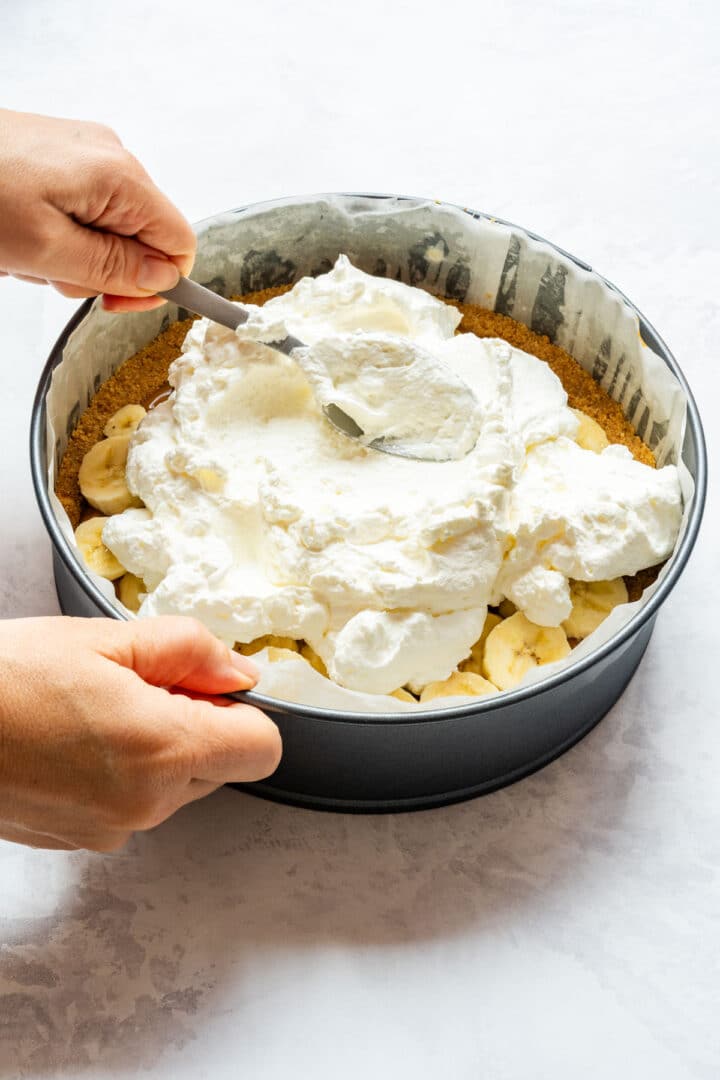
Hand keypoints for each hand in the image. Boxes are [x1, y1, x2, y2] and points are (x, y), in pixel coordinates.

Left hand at [0, 109, 195, 312]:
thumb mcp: (47, 251)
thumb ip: (114, 269)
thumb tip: (164, 279)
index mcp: (119, 177)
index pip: (178, 244)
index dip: (156, 284)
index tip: (113, 302)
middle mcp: (111, 156)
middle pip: (144, 237)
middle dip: (104, 269)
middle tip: (51, 273)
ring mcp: (84, 152)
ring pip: (110, 227)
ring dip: (75, 254)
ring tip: (26, 250)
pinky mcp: (59, 155)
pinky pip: (82, 208)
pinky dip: (57, 231)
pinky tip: (22, 232)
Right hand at [0, 616, 280, 850]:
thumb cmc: (0, 679)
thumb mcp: (102, 638)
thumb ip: (189, 651)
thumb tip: (240, 671)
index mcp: (161, 750)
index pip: (262, 749)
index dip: (244, 709)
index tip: (209, 684)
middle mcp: (144, 804)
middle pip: (220, 767)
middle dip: (196, 723)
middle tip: (136, 685)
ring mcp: (109, 831)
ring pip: (175, 786)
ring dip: (156, 747)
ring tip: (94, 709)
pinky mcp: (78, 840)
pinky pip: (131, 804)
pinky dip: (120, 772)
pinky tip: (73, 738)